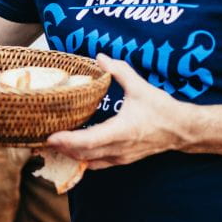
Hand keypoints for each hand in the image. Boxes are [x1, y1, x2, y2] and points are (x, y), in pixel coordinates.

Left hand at [44, 54, 195, 168]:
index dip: (69, 141)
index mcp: (122, 131)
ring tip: (50, 145)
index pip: (90, 141)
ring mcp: (120, 157)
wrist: (181, 130)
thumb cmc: (162, 109)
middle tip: (40, 139)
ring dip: (69, 154)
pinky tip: (69, 151)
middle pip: (83, 154)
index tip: (51, 137)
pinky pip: (96, 163)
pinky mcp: (121, 160)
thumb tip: (100, 57)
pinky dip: (80, 158)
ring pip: (88, 161)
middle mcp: (119, 148)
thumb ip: (119, 71)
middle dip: (61, 148)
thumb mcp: (140, 87)